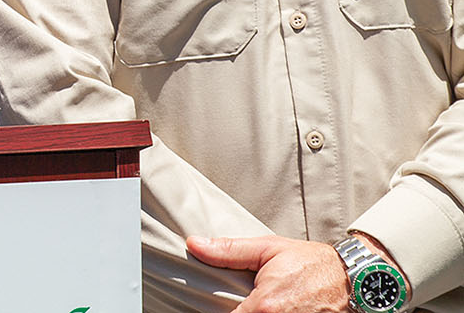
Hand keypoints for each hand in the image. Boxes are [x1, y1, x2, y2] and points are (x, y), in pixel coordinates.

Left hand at [187, 234, 348, 312]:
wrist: (355, 279)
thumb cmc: (311, 262)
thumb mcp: (268, 248)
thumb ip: (229, 250)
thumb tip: (194, 244)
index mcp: (265, 306)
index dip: (219, 311)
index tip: (219, 303)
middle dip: (240, 312)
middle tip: (242, 299)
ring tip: (259, 304)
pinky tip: (273, 308)